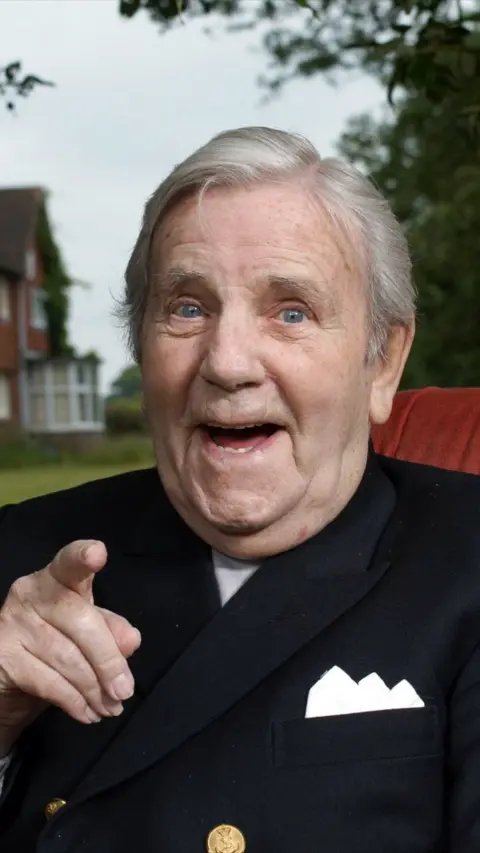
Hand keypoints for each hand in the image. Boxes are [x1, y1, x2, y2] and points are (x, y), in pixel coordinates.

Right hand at [0, 540, 140, 748]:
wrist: (9, 676)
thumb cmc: (55, 643)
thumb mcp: (88, 633)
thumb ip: (110, 631)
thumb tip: (130, 640)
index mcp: (57, 578)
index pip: (69, 563)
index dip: (82, 557)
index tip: (97, 552)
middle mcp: (31, 594)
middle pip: (81, 621)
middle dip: (109, 661)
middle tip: (125, 690)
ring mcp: (12, 624)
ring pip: (67, 658)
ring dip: (95, 689)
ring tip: (111, 707)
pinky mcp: (3, 657)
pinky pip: (49, 682)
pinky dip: (74, 702)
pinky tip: (88, 713)